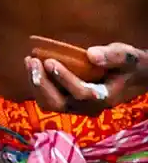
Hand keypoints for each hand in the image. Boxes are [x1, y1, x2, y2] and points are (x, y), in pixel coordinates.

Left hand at [28, 43, 147, 114]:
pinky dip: (38, 85)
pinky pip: (48, 99)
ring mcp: (78, 107)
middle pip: (60, 104)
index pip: (82, 93)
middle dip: (42, 84)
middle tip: (32, 60)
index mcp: (106, 97)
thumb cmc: (128, 65)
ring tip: (29, 61)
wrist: (131, 77)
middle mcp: (90, 107)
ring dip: (36, 84)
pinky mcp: (69, 102)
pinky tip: (33, 66)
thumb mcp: (128, 56)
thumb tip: (91, 55)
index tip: (49, 61)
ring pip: (51, 104)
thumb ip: (113, 56)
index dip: (64, 79)